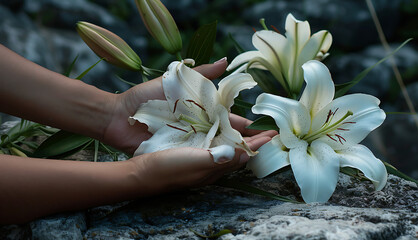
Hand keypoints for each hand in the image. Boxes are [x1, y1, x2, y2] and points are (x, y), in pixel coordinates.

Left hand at [101, 59, 275, 154]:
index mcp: (200, 111)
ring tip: (253, 158)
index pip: (228, 119)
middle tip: (267, 146)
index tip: (265, 129)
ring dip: (233, 153)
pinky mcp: (177, 153)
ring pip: (216, 149)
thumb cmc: (146, 97)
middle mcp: (198, 127)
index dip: (245, 124)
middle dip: (246, 140)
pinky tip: (227, 166)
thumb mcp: (175, 80)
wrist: (119, 116)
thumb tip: (226, 61)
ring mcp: (189, 142)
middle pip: (226, 136)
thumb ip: (201, 73)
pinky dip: (212, 161)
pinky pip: (198, 158)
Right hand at [129, 131, 274, 194]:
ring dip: (240, 139)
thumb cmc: (167, 168)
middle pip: (238, 151)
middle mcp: (211, 165)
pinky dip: (222, 138)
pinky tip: (219, 132)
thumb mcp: (194, 161)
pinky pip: (213, 146)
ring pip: (227, 149)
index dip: (258, 144)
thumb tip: (244, 154)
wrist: (141, 175)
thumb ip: (218, 158)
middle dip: (253, 141)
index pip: (243, 154)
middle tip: (267, 131)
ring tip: (250, 130)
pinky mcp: (190, 156)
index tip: (274, 134)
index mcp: (215, 165)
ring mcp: (200, 161)